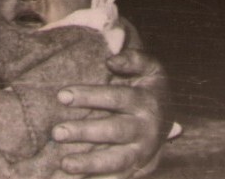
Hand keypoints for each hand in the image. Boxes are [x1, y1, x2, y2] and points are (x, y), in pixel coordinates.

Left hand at [51, 49, 166, 177]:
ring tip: (64, 163)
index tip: (62, 95)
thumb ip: (133, 58)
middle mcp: (145, 129)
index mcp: (145, 101)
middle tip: (57, 132)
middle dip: (85, 132)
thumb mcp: (150, 68)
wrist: (167, 119)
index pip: (115, 97)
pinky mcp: (135, 169)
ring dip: (90, 164)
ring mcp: (141, 152)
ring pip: (116, 160)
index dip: (89, 96)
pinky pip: (117, 178)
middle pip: (114, 131)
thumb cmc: (148, 88)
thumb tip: (111, 60)